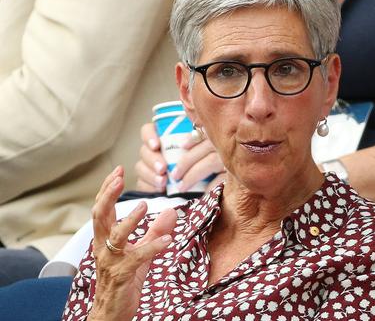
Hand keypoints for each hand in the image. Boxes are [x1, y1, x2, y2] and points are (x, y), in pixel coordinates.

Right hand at [88, 166, 176, 320]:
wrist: (112, 312)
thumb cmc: (125, 278)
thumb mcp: (142, 251)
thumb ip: (156, 231)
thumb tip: (173, 211)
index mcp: (104, 239)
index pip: (101, 208)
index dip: (107, 189)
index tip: (117, 170)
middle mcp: (103, 248)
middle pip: (100, 216)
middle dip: (108, 195)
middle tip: (118, 178)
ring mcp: (111, 262)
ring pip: (115, 236)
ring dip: (130, 219)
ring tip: (146, 206)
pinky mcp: (122, 276)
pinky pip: (137, 259)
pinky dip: (152, 248)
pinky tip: (168, 241)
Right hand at [135, 123, 225, 192]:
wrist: (201, 185)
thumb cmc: (202, 160)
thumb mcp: (200, 148)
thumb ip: (197, 138)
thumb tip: (201, 130)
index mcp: (162, 137)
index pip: (147, 131)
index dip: (149, 137)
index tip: (156, 145)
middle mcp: (152, 151)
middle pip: (144, 151)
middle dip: (153, 160)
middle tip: (163, 168)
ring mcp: (147, 167)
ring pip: (141, 167)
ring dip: (151, 175)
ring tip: (163, 181)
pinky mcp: (147, 183)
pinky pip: (142, 184)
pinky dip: (150, 187)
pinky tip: (159, 189)